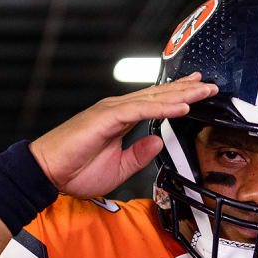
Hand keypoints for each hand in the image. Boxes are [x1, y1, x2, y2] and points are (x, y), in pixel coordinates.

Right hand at [28, 73, 217, 197]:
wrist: (46, 173)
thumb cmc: (74, 171)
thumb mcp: (119, 167)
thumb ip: (139, 154)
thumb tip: (158, 142)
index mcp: (120, 120)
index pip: (154, 103)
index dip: (178, 95)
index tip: (198, 90)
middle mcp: (117, 110)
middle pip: (159, 95)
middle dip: (187, 89)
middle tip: (210, 84)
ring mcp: (111, 111)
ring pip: (153, 98)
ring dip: (181, 94)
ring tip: (204, 90)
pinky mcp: (106, 118)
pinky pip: (140, 110)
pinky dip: (162, 107)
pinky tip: (181, 106)